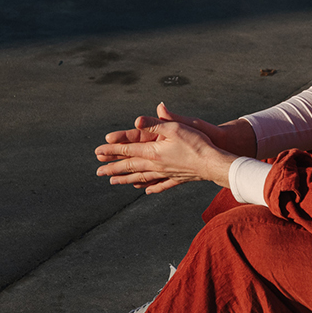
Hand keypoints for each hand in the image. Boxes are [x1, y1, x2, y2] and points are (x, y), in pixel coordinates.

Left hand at [95, 102, 239, 193]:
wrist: (213, 164)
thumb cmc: (196, 143)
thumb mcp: (175, 128)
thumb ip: (155, 124)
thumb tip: (136, 121)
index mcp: (153, 152)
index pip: (127, 151)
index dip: (111, 151)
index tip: (97, 153)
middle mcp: (156, 165)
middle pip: (130, 167)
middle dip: (113, 168)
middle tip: (98, 172)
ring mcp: (166, 174)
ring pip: (141, 177)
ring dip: (125, 180)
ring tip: (113, 182)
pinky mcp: (177, 178)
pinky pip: (160, 184)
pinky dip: (151, 187)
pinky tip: (146, 191)